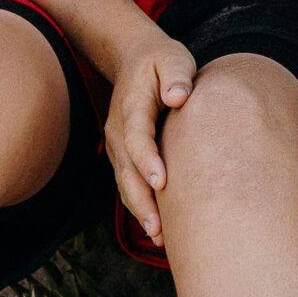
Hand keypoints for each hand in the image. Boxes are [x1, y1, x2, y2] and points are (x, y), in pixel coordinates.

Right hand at [104, 28, 198, 243]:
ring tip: (160, 239)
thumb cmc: (161, 61)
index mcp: (131, 107)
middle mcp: (119, 131)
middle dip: (141, 200)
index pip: (136, 138)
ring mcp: (118, 147)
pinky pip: (129, 185)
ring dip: (139, 211)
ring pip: (125, 184)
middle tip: (158, 228)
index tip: (162, 182)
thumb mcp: (172, 58)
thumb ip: (176, 75)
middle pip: (126, 171)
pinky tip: (158, 230)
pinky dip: (140, 207)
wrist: (135, 59)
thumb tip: (179, 97)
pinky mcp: (125, 157)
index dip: (147, 160)